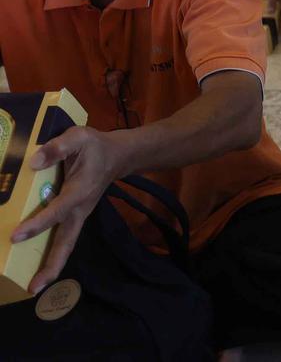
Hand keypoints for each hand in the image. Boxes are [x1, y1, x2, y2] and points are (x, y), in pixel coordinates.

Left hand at [12, 127, 125, 293]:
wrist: (119, 156)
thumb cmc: (96, 146)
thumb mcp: (79, 137)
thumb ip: (58, 147)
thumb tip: (33, 162)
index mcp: (79, 191)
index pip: (57, 210)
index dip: (37, 224)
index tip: (15, 236)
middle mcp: (79, 209)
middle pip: (66, 243)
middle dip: (51, 266)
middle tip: (34, 288)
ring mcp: (79, 215)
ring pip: (66, 245)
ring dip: (52, 266)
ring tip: (34, 288)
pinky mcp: (75, 216)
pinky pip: (63, 238)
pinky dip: (52, 255)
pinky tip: (39, 266)